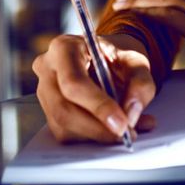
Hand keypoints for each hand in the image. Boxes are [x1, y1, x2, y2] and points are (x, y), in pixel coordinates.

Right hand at [32, 33, 158, 143]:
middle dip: (98, 128)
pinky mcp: (48, 112)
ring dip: (98, 134)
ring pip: (64, 126)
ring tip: (128, 130)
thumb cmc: (119, 57)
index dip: (97, 106)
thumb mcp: (137, 61)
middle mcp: (47, 69)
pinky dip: (93, 137)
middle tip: (128, 133)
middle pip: (64, 109)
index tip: (122, 124)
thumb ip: (140, 83)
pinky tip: (112, 129)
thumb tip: (130, 115)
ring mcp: (44, 92)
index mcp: (64, 47)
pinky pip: (66, 134)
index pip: (73, 82)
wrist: (109, 60)